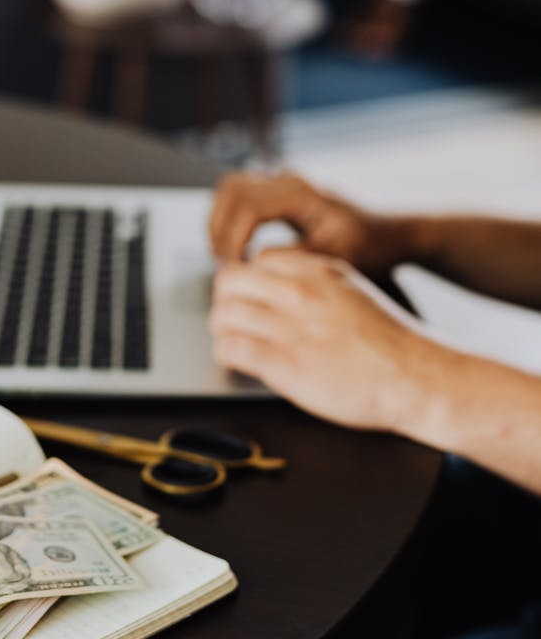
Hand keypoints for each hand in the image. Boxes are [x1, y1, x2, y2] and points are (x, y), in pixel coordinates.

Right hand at [209, 171, 403, 278]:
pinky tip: (237, 252)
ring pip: (228, 190)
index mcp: (302, 194)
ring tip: (226, 260)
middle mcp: (288, 180)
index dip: (232, 239)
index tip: (233, 271)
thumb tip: (256, 262)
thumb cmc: (368, 248)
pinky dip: (229, 222)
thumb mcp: (338, 259)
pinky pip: (238, 197)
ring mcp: (281, 183)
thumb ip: (298, 258)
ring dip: (219, 223)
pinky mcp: (277, 193)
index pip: (247, 206)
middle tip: (224, 266)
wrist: (386, 234)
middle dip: (219, 229)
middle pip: (230, 190)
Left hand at [209, 248, 439, 431]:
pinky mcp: (285, 364)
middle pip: (229, 281)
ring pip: (224, 315)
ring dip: (222, 329)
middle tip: (232, 318)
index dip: (249, 281)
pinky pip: (232, 349)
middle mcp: (299, 293)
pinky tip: (237, 361)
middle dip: (225, 300)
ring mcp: (290, 327)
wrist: (416, 378)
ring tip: (232, 341)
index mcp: (317, 272)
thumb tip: (278, 285)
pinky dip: (226, 354)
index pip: (257, 260)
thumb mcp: (352, 290)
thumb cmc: (390, 341)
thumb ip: (315, 282)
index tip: (251, 298)